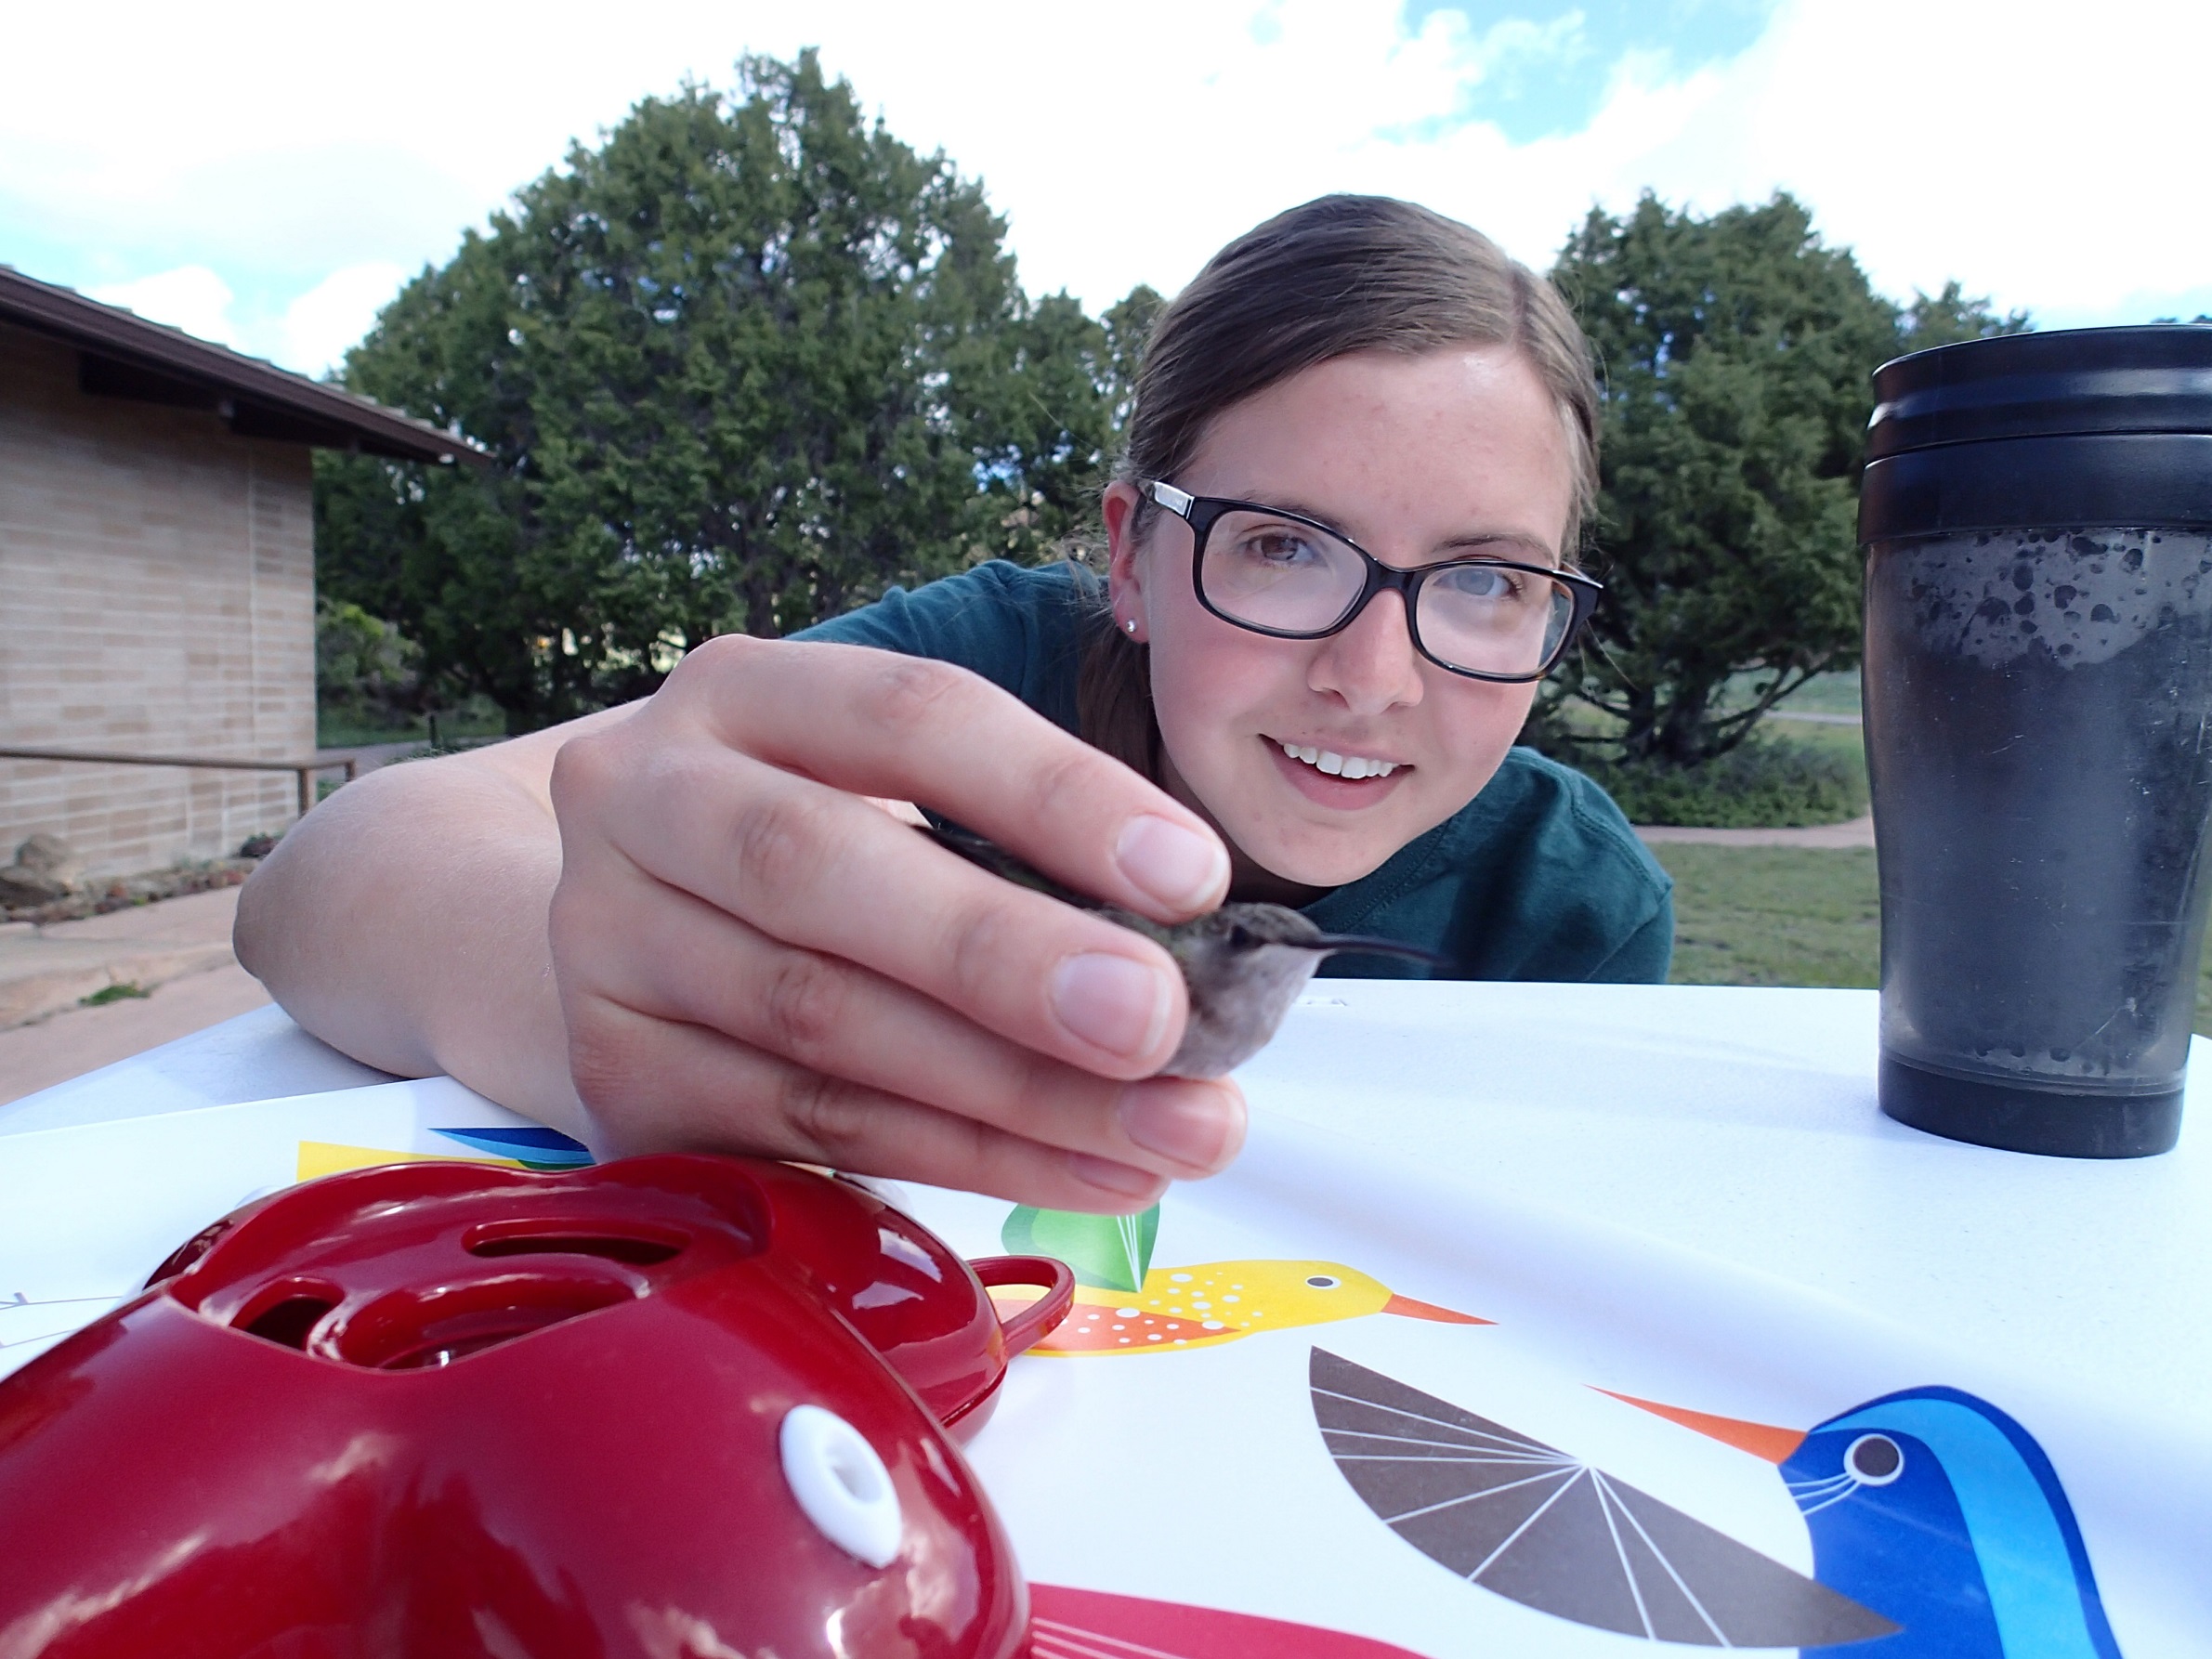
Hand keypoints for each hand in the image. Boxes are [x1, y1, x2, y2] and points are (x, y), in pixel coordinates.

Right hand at [546, 636, 1243, 1210]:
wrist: (631, 928)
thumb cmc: (819, 845)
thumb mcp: (891, 797)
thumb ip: (1012, 848)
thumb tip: (1193, 955)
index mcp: (743, 693)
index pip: (907, 717)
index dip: (1054, 794)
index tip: (1192, 877)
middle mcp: (645, 799)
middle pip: (820, 870)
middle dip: (1006, 956)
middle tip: (1158, 1025)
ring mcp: (607, 944)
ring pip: (822, 1023)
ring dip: (1020, 1093)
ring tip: (1175, 1128)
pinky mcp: (616, 1077)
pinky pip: (806, 1130)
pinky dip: (964, 1156)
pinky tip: (1089, 1169)